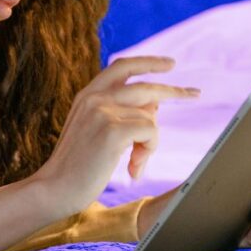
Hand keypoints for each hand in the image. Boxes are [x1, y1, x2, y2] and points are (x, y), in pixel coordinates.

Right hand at [28, 56, 199, 218]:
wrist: (55, 188)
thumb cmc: (77, 165)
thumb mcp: (96, 131)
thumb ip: (119, 113)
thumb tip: (155, 103)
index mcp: (88, 95)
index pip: (123, 66)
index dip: (149, 62)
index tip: (170, 63)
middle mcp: (94, 97)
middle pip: (146, 86)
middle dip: (175, 92)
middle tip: (196, 94)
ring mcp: (102, 110)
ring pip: (151, 117)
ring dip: (150, 143)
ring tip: (135, 163)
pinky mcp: (112, 129)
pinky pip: (150, 132)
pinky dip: (149, 151)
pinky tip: (134, 168)